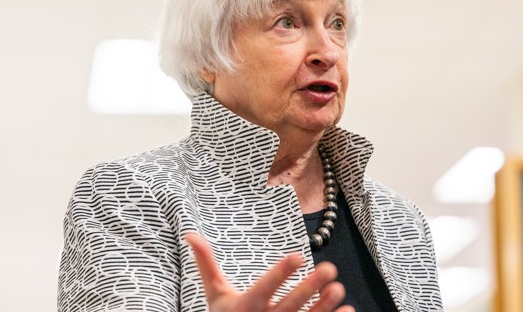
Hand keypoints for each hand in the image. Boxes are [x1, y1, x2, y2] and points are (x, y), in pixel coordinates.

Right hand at [185, 233, 352, 311]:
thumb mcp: (214, 292)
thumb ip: (206, 262)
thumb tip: (190, 234)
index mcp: (244, 306)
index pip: (265, 287)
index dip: (281, 273)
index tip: (297, 255)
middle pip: (290, 305)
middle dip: (310, 288)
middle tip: (329, 269)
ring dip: (325, 306)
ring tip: (339, 288)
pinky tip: (348, 310)